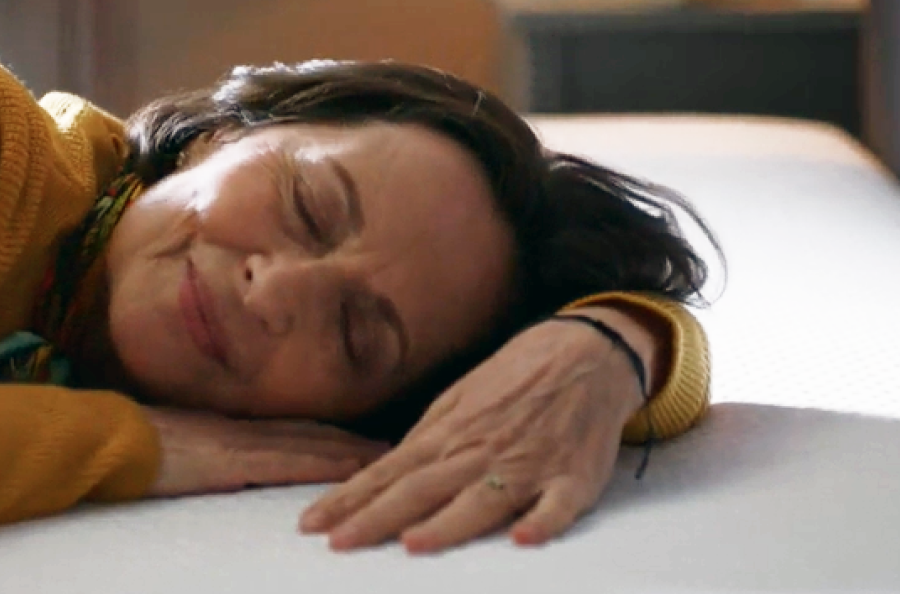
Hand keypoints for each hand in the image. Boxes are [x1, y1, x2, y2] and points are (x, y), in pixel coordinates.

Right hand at [144, 407, 388, 496]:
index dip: (325, 433)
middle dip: (349, 441)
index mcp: (225, 426)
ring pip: (306, 444)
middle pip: (307, 432)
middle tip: (391, 447)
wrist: (101, 438)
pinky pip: (287, 463)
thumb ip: (195, 447)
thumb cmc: (122, 444)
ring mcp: (238, 443)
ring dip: (347, 453)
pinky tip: (348, 472)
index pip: (287, 428)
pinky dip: (321, 465)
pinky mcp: (232, 461)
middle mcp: (239, 429)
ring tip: (384, 457)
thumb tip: (209, 458)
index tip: (357, 439)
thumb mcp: (166, 443)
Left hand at [298, 311, 651, 553]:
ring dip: (448, 523)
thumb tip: (381, 475)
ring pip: (482, 501)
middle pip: (422, 490)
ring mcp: (527, 465)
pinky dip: (542, 521)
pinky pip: (558, 505)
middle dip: (377, 518)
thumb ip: (426, 441)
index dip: (350, 500)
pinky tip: (523, 538)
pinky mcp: (572, 478)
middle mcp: (481, 451)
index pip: (389, 473)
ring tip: (412, 544)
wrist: (586, 354)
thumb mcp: (460, 400)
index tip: (313, 525)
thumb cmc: (515, 380)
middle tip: (338, 543)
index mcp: (450, 433)